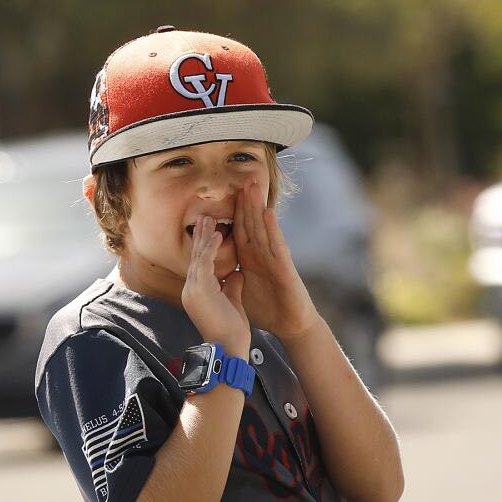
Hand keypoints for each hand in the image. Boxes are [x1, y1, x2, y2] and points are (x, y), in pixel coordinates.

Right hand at [181, 214, 249, 354]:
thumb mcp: (232, 302)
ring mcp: (193, 290)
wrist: (229, 349)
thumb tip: (236, 272)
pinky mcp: (200, 290)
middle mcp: (190, 290)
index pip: (199, 265)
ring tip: (209, 218)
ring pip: (198, 257)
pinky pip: (205, 263)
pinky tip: (217, 234)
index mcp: (196, 293)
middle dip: (200, 237)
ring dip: (203, 237)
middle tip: (203, 217)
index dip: (203, 247)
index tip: (209, 230)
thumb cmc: (231, 332)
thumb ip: (232, 286)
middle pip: (195, 257)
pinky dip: (211, 248)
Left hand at [234, 182, 318, 340]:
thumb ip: (230, 277)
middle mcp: (263, 255)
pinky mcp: (284, 268)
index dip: (234, 212)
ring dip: (259, 207)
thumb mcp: (242, 290)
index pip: (240, 231)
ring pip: (264, 229)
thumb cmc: (267, 309)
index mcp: (251, 259)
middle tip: (244, 177)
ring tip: (255, 186)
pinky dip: (272, 230)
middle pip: (253, 223)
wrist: (290, 325)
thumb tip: (212, 273)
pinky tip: (268, 214)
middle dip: (247, 201)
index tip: (227, 192)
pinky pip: (277, 246)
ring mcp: (274, 259)